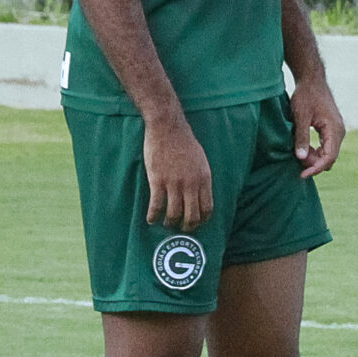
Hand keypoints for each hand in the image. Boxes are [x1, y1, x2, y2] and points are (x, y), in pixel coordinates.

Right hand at [142, 113, 213, 231]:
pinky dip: (153, 216)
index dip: (202, 220)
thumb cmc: (184, 142)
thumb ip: (201, 178)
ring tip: (166, 223)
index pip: (207, 208)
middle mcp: (191, 184)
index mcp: (204, 179)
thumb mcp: (201, 161)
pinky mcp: (158, 181)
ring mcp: (174, 183)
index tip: (196, 223)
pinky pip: (156, 205)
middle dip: (187, 226)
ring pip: (174, 214)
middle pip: (192, 216)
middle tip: (181, 228)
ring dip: (169, 223)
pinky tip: (151, 219)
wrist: (168, 128)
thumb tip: (200, 195)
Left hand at [291, 73, 345, 177]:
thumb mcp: (300, 116)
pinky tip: (304, 149)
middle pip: (330, 158)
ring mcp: (337, 131)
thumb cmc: (306, 95)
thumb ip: (301, 137)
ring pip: (328, 154)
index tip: (302, 175)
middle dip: (314, 164)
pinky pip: (327, 147)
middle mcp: (339, 132)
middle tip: (296, 161)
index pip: (329, 157)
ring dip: (315, 158)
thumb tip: (301, 158)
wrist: (312, 80)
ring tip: (298, 154)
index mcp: (334, 129)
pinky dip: (316, 152)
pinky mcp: (332, 130)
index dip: (316, 168)